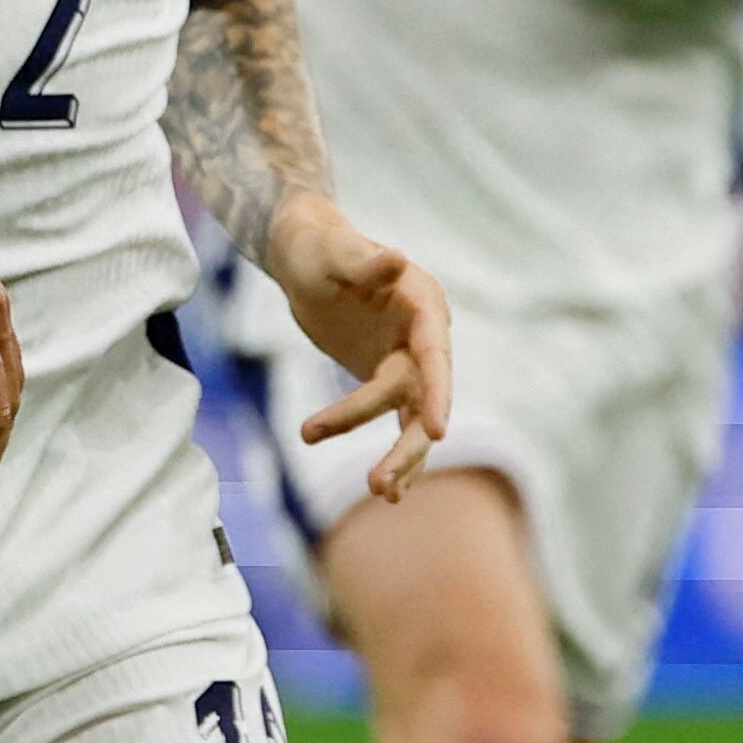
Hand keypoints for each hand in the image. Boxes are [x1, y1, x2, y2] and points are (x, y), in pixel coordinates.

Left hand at [269, 194, 452, 500]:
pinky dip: (396, 455)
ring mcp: (409, 360)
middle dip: (407, 443)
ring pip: (412, 418)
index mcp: (422, 303)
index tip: (436, 431)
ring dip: (400, 458)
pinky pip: (397, 421)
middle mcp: (425, 336)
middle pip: (424, 397)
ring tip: (377, 494)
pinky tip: (389, 494)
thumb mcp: (334, 252)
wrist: (305, 257)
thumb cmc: (319, 248)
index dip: (437, 392)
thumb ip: (365, 261)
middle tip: (377, 482)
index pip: (435, 354)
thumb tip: (397, 259)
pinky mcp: (390, 378)